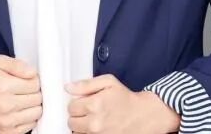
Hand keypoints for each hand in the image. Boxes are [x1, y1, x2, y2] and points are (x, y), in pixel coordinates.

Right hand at [0, 54, 42, 132]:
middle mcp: (4, 106)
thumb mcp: (0, 62)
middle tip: (25, 88)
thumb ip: (18, 65)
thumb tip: (33, 73)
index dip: (33, 79)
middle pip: (37, 98)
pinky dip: (29, 117)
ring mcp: (5, 121)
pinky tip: (20, 109)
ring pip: (37, 112)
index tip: (26, 79)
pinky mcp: (7, 132)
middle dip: (34, 91)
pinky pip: (31, 124)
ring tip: (24, 98)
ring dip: (33, 105)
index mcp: (3, 86)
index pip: (35, 84)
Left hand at [64, 73, 178, 133]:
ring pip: (77, 132)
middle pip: (71, 122)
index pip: (71, 107)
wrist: (142, 115)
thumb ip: (86, 84)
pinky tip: (97, 126)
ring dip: (82, 125)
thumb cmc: (125, 98)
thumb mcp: (108, 82)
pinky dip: (89, 133)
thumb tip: (68, 87)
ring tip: (94, 118)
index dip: (77, 102)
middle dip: (77, 115)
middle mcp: (94, 123)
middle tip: (88, 110)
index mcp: (94, 105)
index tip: (84, 101)